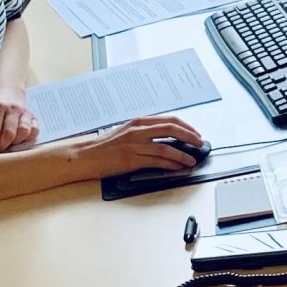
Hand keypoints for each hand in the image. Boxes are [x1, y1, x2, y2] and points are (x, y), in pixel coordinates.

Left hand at [0, 88, 39, 153]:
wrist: (8, 90)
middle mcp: (12, 108)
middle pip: (9, 133)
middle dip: (3, 146)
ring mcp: (24, 112)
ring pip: (24, 132)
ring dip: (16, 142)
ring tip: (9, 144)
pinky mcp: (34, 116)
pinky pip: (35, 130)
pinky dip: (28, 137)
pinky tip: (20, 139)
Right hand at [69, 116, 205, 178]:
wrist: (86, 156)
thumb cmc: (105, 146)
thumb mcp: (127, 132)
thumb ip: (145, 132)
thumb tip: (166, 138)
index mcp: (138, 122)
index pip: (169, 120)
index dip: (186, 127)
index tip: (195, 133)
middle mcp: (138, 130)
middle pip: (172, 129)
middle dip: (190, 136)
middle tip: (200, 143)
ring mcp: (135, 145)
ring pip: (167, 147)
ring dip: (183, 154)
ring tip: (192, 160)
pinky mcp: (131, 159)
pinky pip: (156, 161)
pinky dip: (170, 164)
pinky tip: (178, 167)